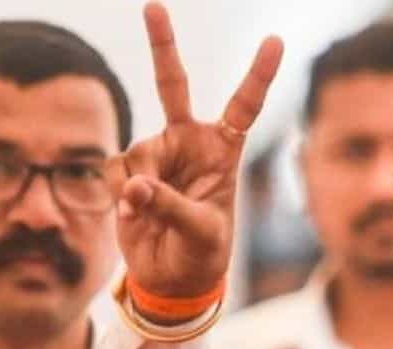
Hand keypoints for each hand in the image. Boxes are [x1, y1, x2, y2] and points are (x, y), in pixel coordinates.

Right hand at [109, 2, 282, 307]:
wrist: (172, 278)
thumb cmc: (202, 255)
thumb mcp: (201, 234)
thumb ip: (170, 207)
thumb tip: (134, 186)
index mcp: (223, 151)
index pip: (244, 106)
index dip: (259, 75)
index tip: (275, 40)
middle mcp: (189, 142)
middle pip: (173, 85)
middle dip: (163, 44)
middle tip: (154, 5)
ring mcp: (157, 153)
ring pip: (138, 152)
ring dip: (143, 186)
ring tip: (153, 215)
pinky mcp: (129, 170)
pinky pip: (117, 173)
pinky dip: (123, 197)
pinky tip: (135, 216)